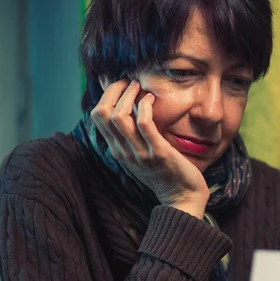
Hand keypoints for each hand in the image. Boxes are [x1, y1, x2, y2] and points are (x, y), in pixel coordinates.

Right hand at [90, 79, 208, 217]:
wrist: (182, 198)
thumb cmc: (165, 173)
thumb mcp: (141, 153)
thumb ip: (133, 134)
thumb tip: (127, 108)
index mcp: (117, 150)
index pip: (97, 116)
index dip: (105, 94)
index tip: (120, 83)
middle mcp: (123, 151)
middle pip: (102, 113)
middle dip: (113, 90)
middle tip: (129, 81)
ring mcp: (139, 153)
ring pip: (119, 116)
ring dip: (128, 95)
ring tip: (139, 86)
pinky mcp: (158, 153)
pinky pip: (145, 124)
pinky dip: (145, 106)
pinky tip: (152, 99)